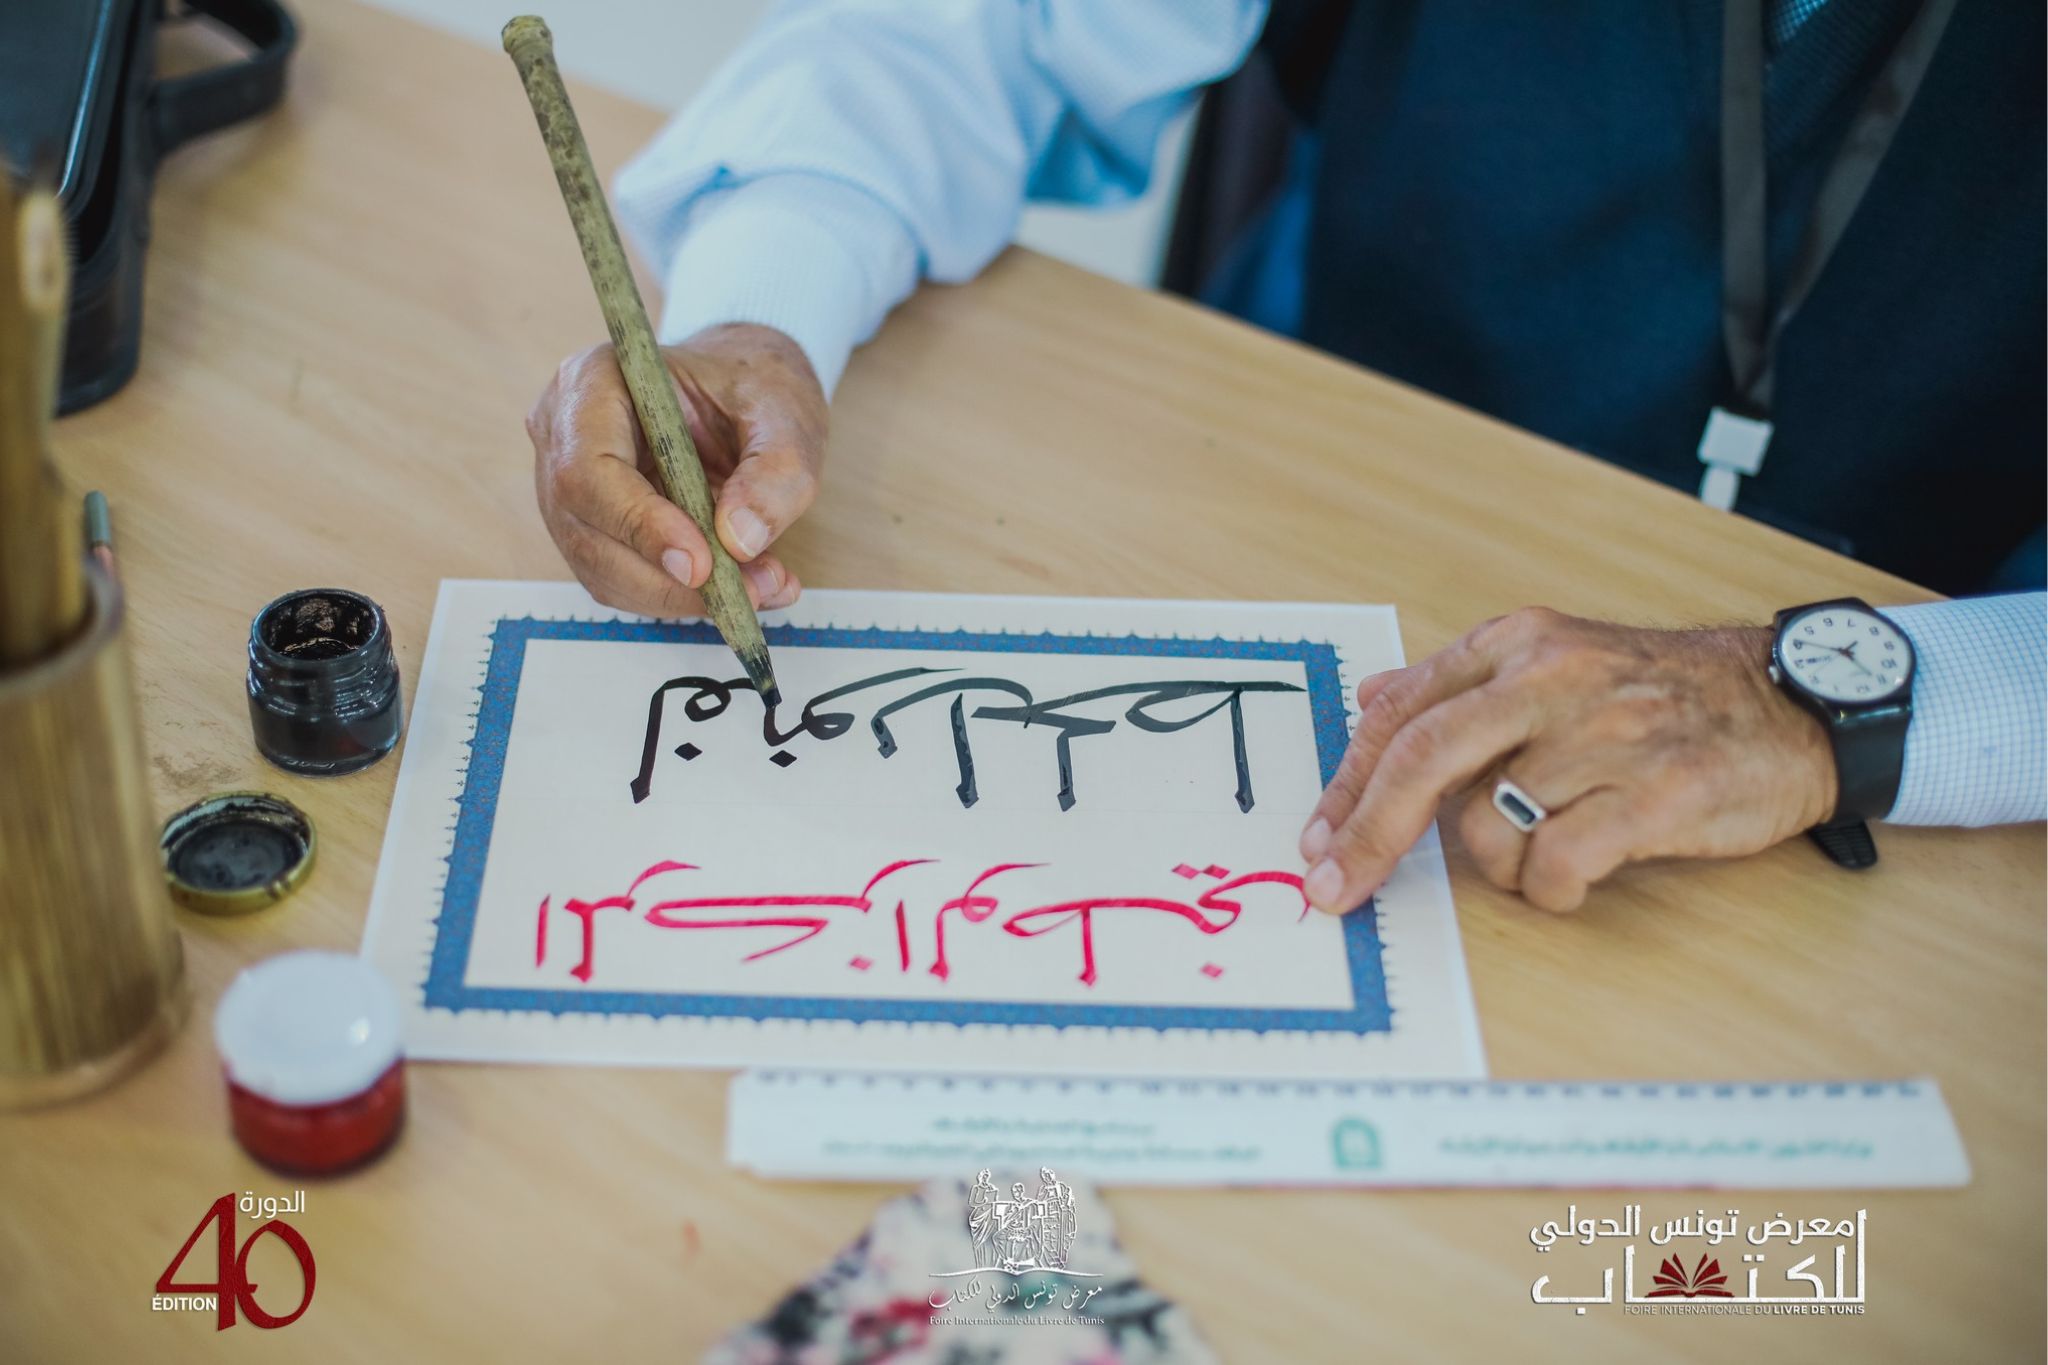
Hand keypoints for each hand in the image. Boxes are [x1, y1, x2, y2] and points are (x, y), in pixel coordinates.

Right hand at [527, 322, 825, 615]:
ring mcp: (571, 488)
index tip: (702, 565)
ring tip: (761, 587)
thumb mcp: (784, 413)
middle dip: (670, 579)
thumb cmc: (753, 386)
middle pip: (588, 532)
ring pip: (604, 570)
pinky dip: (682, 597)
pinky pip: (623, 581)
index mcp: (593, 382)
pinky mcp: (593, 529)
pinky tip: (741, 586)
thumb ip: (774, 473)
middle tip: (751, 592)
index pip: (587, 470)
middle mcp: (564, 435)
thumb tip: (738, 541)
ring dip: (681, 597)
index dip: (639, 525)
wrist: (744, 392)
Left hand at [1297, 608, 1838, 913]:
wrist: (1792, 706)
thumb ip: (1460, 684)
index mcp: (1517, 644)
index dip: (1346, 782)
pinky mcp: (1656, 793)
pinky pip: (1557, 863)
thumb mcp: (1553, 659)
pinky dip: (1549, 887)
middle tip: (1335, 888)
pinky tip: (1576, 876)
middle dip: (1366, 833)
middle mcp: (1551, 680)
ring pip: (1489, 825)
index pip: (1400, 712)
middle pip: (1420, 758)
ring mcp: (1605, 734)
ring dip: (1500, 864)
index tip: (1318, 836)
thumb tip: (1368, 703)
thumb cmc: (1661, 695)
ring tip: (1549, 849)